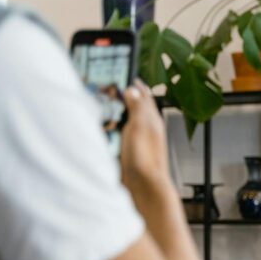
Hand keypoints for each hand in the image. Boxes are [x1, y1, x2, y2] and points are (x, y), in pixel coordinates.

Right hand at [120, 80, 171, 197]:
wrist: (144, 187)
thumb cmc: (144, 159)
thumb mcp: (140, 126)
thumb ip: (138, 108)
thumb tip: (133, 90)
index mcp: (152, 120)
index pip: (144, 96)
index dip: (136, 84)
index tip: (126, 72)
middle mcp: (147, 129)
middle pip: (137, 107)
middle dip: (128, 95)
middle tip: (117, 84)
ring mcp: (138, 141)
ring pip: (129, 119)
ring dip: (121, 109)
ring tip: (112, 101)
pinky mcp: (129, 151)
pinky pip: (122, 133)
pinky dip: (115, 125)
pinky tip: (109, 126)